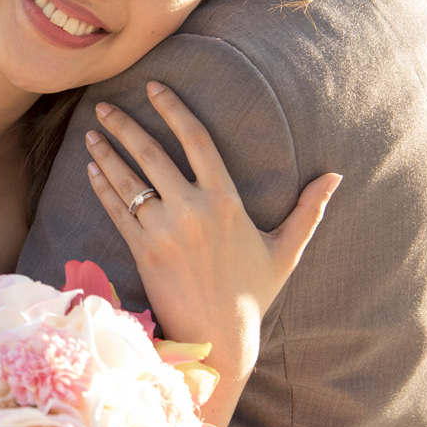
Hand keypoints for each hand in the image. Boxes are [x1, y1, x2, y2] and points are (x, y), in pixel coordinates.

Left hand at [83, 81, 341, 426]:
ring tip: (91, 133)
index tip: (154, 88)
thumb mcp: (286, 250)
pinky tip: (91, 169)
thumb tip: (336, 177)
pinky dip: (101, 187)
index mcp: (226, 201)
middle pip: (151, 153)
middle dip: (124, 125)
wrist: (217, 338)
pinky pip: (116, 210)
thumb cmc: (253, 294)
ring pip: (127, 180)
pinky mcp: (141, 250)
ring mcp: (162, 230)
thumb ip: (308, 210)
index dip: (173, 109)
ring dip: (105, 153)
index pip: (196, 140)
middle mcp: (191, 210)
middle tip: (105, 104)